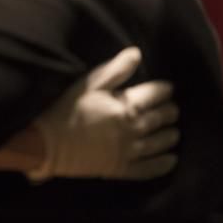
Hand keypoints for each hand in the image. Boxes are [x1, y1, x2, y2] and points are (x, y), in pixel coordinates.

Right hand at [28, 47, 178, 181]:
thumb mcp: (88, 84)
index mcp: (126, 106)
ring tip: (174, 132)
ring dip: (170, 136)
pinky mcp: (120, 169)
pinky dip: (162, 165)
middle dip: (170, 112)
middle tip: (173, 109)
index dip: (164, 90)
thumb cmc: (66, 109)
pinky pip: (148, 169)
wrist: (47, 144)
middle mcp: (132, 129)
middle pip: (160, 119)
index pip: (155, 96)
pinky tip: (171, 161)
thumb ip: (115, 69)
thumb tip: (137, 53)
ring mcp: (128, 151)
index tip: (169, 88)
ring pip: (159, 143)